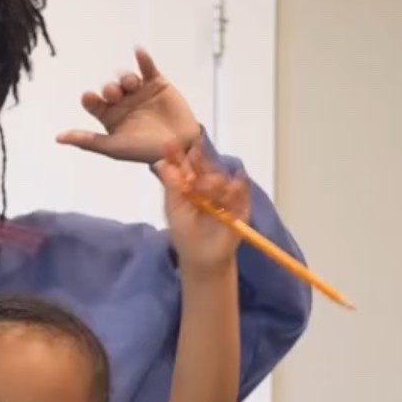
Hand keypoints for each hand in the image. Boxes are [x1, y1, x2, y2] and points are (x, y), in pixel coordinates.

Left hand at [57, 46, 201, 165]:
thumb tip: (58, 138)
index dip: (90, 99)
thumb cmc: (144, 151)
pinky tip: (139, 52)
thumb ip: (87, 141)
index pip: (93, 104)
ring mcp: (139, 91)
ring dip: (125, 79)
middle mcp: (122, 103)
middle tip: (114, 94)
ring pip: (125, 78)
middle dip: (110, 89)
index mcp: (109, 117)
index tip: (89, 98)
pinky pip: (147, 67)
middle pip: (109, 89)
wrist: (179, 147)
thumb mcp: (113, 147)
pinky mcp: (157, 83)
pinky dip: (143, 59)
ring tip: (131, 85)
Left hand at [158, 145, 249, 271]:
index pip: (186, 164)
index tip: (170, 144)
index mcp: (191, 183)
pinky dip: (236, 187)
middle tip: (193, 152)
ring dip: (212, 181)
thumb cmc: (185, 233)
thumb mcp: (174, 207)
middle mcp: (209, 184)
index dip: (179, 154)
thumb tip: (161, 162)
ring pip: (221, 178)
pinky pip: (241, 191)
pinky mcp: (240, 205)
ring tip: (204, 190)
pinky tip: (231, 188)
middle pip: (206, 165)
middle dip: (199, 159)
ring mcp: (226, 194)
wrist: (203, 257)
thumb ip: (171, 185)